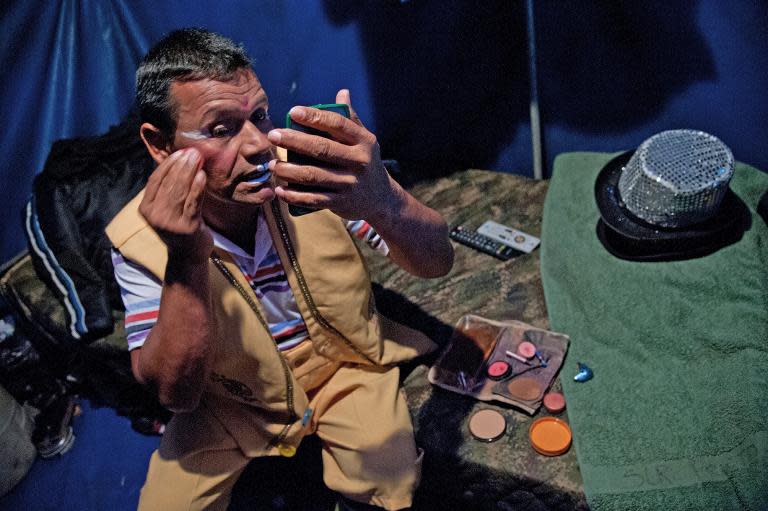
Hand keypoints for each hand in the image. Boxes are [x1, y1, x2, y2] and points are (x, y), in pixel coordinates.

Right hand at [138, 148, 212, 262]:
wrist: (188, 254)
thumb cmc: (180, 225)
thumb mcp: (167, 207)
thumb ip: (169, 187)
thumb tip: (180, 158)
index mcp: (146, 208)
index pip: (155, 180)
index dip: (167, 164)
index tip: (180, 152)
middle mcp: (155, 215)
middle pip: (169, 183)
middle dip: (181, 165)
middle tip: (193, 151)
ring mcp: (170, 222)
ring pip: (180, 191)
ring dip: (190, 171)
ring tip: (198, 158)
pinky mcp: (187, 227)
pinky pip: (193, 202)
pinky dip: (197, 187)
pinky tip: (202, 175)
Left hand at [267, 89, 399, 221]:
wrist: (381, 199)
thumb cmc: (366, 162)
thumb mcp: (365, 141)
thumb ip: (351, 119)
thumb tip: (343, 92)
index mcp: (363, 141)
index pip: (337, 124)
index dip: (315, 117)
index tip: (293, 112)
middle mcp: (359, 161)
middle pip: (321, 149)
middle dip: (294, 141)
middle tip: (273, 135)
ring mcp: (350, 183)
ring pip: (313, 175)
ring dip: (289, 170)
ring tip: (273, 165)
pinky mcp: (341, 202)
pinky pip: (314, 199)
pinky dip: (295, 196)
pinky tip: (281, 190)